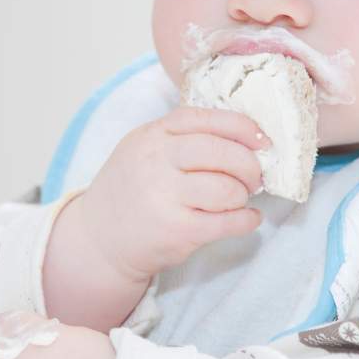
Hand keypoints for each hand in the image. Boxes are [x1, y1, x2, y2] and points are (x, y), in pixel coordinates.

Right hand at [76, 106, 268, 283]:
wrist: (98, 239)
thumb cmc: (131, 190)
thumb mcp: (143, 149)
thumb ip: (181, 137)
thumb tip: (244, 137)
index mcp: (152, 136)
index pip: (206, 119)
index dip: (242, 127)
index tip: (261, 139)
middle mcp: (157, 162)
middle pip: (221, 152)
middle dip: (249, 164)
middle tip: (255, 176)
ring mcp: (165, 197)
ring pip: (227, 189)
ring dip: (243, 195)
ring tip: (238, 199)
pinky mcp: (177, 231)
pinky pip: (228, 222)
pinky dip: (247, 220)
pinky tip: (247, 218)